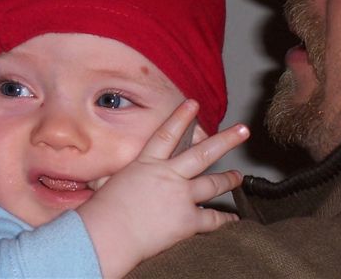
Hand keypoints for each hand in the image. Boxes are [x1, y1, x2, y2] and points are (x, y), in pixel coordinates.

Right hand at [77, 100, 248, 277]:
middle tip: (243, 130)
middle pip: (204, 153)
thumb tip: (97, 179)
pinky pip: (212, 219)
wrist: (105, 237)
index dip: (182, 117)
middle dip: (226, 140)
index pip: (167, 134)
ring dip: (229, 179)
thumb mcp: (105, 184)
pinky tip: (234, 218)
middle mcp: (168, 175)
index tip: (194, 103)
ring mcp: (180, 197)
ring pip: (213, 183)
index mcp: (147, 163)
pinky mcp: (187, 221)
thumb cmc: (100, 213)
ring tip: (239, 175)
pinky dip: (225, 219)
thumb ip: (109, 178)